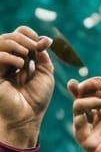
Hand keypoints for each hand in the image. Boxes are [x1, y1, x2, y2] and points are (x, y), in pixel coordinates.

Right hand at [0, 26, 55, 145]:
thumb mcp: (45, 73)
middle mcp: (5, 61)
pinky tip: (19, 65)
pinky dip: (10, 56)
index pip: (17, 35)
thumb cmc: (36, 98)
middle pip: (8, 36)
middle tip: (36, 48)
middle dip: (24, 39)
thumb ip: (43, 55)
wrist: (28, 117)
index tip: (43, 43)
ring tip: (27, 55)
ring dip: (17, 44)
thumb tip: (44, 39)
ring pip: (0, 42)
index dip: (29, 34)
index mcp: (17, 58)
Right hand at [68, 77, 100, 151]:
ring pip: (78, 106)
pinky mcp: (84, 138)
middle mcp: (97, 120)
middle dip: (88, 86)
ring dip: (86, 97)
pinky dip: (84, 110)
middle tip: (96, 81)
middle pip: (86, 98)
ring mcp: (89, 128)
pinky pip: (78, 122)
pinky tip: (99, 105)